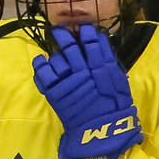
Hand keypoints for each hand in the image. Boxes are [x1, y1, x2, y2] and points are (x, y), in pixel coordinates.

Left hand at [33, 24, 141, 158]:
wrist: (99, 130)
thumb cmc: (112, 107)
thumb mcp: (118, 83)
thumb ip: (108, 63)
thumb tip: (100, 42)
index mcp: (102, 68)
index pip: (93, 42)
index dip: (87, 33)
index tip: (83, 29)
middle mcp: (84, 70)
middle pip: (70, 46)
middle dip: (65, 35)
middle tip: (60, 30)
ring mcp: (67, 80)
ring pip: (57, 57)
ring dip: (56, 54)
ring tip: (57, 55)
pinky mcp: (53, 91)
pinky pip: (42, 72)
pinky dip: (40, 63)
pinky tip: (41, 60)